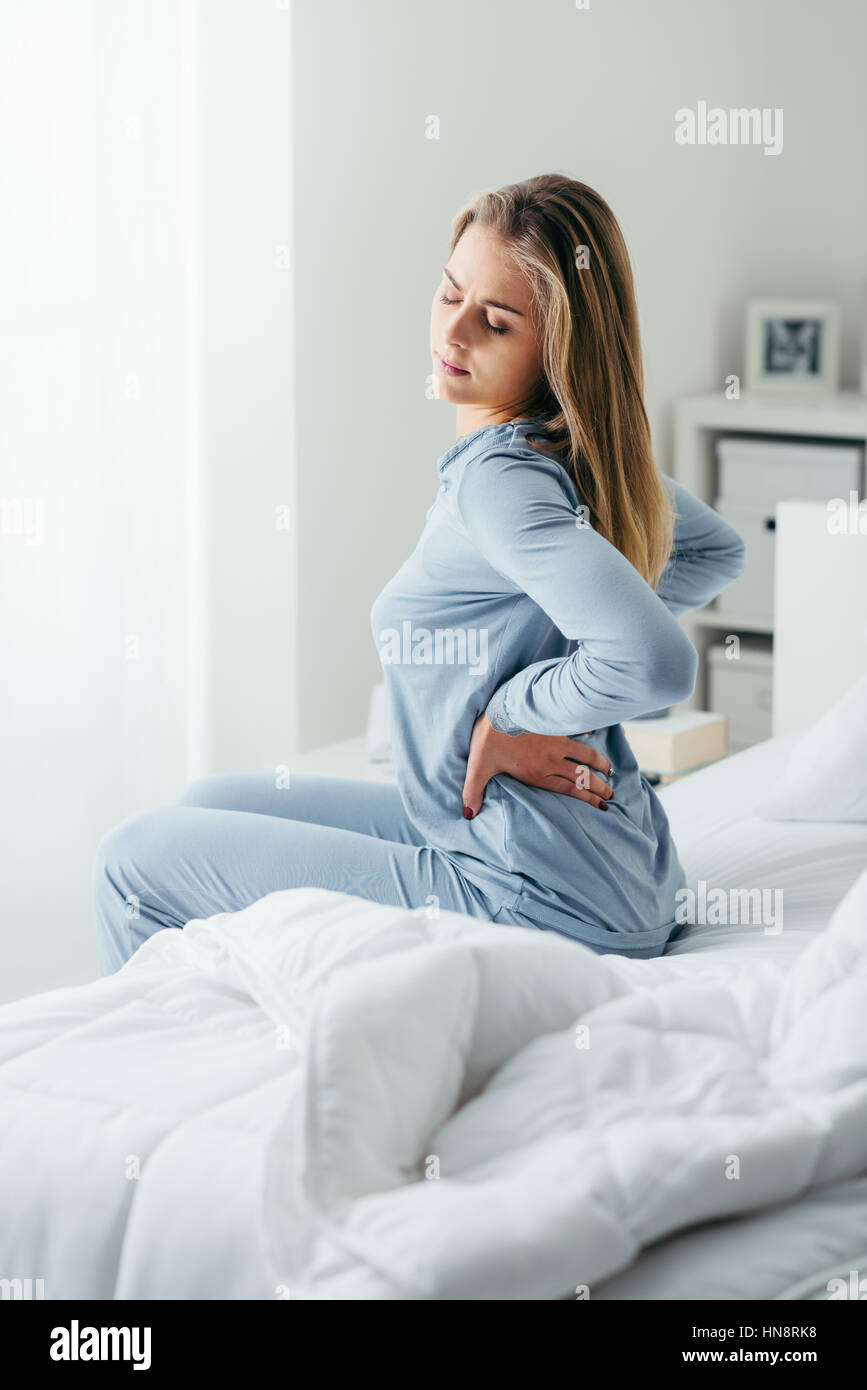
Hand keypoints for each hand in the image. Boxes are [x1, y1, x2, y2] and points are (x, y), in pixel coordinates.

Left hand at [461, 714, 613, 817]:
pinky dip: (587, 729)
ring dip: (599, 762)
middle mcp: (552, 760)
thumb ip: (474, 792)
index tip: (602, 806)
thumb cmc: (488, 740)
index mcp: (538, 774)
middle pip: (582, 776)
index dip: (588, 799)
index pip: (570, 790)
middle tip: (611, 794)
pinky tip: (594, 728)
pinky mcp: (555, 725)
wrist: (500, 708)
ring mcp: (556, 741)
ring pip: (585, 754)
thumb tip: (467, 814)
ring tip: (610, 770)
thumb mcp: (478, 768)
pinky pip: (576, 729)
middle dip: (599, 786)